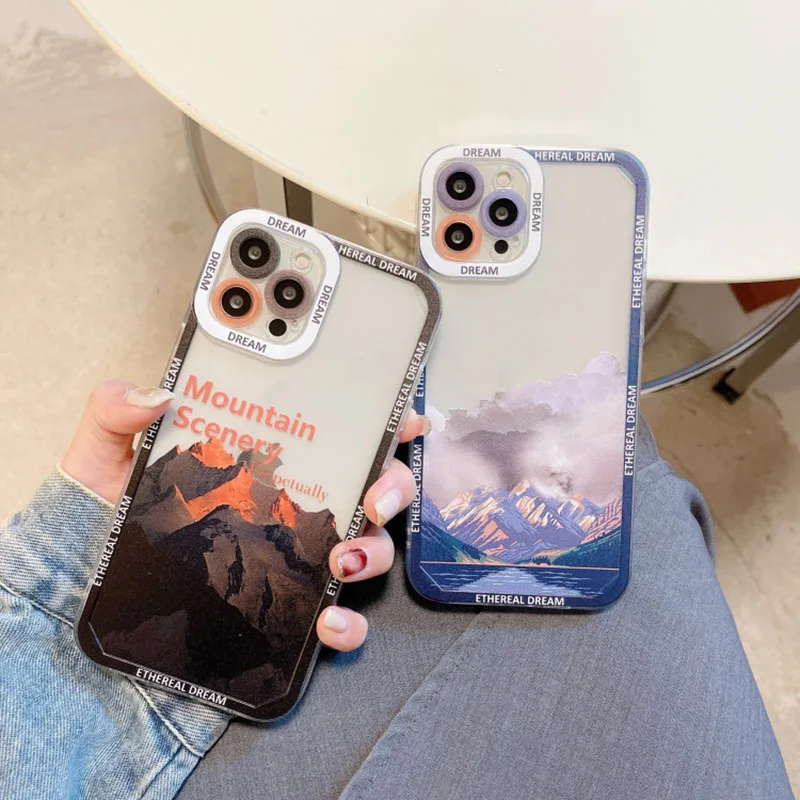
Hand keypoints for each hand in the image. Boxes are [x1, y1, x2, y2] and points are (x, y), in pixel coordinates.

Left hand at [61, 380, 427, 652]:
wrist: (90, 597)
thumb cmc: (107, 522)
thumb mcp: (105, 457)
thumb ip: (116, 412)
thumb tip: (158, 393)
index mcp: (268, 461)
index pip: (338, 432)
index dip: (382, 420)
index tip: (404, 417)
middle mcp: (295, 506)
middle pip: (372, 487)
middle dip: (393, 487)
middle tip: (373, 498)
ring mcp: (298, 559)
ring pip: (370, 549)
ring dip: (375, 552)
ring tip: (344, 559)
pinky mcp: (290, 610)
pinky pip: (340, 618)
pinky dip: (348, 623)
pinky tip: (327, 622)